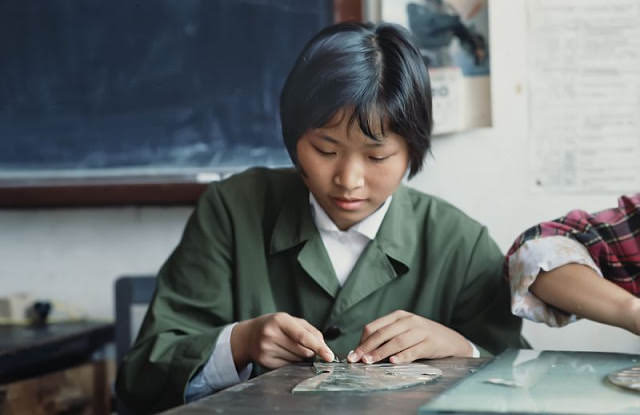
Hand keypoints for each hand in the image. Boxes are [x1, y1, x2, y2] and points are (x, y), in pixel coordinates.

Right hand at [231, 312, 333, 369]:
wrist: (249, 335)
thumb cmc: (275, 326)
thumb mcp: (291, 321)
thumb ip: (310, 331)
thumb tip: (324, 347)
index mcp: (280, 320)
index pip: (303, 337)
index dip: (319, 347)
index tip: (329, 356)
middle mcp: (271, 334)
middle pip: (303, 351)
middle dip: (309, 351)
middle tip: (301, 344)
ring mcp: (266, 349)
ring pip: (297, 361)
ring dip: (300, 357)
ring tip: (288, 347)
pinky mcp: (264, 361)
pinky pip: (288, 367)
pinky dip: (291, 363)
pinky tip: (282, 354)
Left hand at [347, 310, 472, 363]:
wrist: (452, 340)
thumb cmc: (422, 336)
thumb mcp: (404, 331)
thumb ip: (387, 338)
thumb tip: (363, 351)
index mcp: (398, 316)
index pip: (374, 326)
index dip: (362, 341)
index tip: (353, 354)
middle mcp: (408, 321)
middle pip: (383, 334)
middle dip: (366, 347)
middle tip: (356, 359)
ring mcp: (420, 331)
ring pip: (396, 342)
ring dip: (380, 353)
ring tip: (369, 362)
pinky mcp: (430, 343)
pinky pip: (413, 350)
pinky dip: (402, 356)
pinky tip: (393, 362)